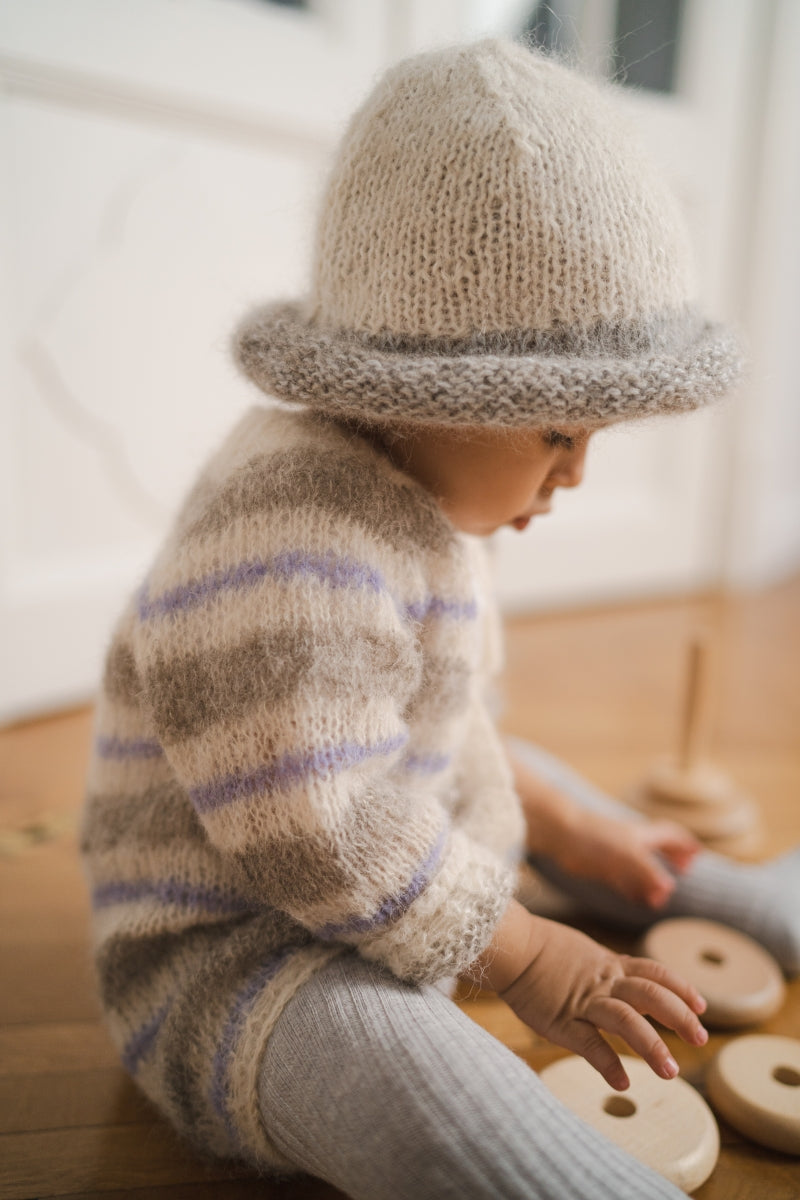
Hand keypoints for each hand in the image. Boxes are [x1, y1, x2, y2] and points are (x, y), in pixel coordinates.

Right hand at [499, 911, 707, 1089]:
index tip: (702, 1006)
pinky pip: (589, 1045)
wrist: (512, 946)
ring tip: (670, 1071)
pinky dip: (608, 1064)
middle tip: (701, 1039)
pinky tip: (622, 1083)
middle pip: (651, 996)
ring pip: (627, 1021)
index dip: (682, 988)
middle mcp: (604, 983)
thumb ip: (606, 968)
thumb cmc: (541, 948)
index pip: (656, 973)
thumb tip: (628, 977)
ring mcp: (584, 1003)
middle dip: (680, 1017)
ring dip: (652, 1046)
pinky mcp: (561, 1021)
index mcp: (610, 965)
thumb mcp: (583, 951)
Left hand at [552, 809, 699, 907]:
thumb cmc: (594, 838)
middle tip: (685, 870)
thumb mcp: (626, 855)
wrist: (559, 832)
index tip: (698, 853)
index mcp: (642, 835)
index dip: (685, 843)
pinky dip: (632, 888)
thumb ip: (647, 872)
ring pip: (639, 866)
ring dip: (651, 881)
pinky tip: (634, 899)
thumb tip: (669, 888)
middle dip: (672, 858)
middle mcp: (630, 842)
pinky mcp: (599, 864)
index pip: (670, 835)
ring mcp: (614, 852)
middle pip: (657, 848)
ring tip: (659, 898)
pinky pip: (621, 877)